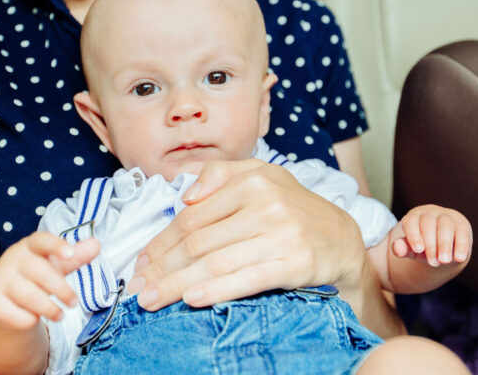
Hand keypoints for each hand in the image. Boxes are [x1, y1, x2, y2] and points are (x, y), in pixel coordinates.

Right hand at [0, 232, 99, 329]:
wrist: (6, 301)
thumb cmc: (36, 278)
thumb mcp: (56, 265)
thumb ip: (75, 256)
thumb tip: (96, 244)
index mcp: (29, 246)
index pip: (41, 240)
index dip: (56, 245)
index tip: (71, 253)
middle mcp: (12, 259)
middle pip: (38, 270)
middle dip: (61, 288)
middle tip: (74, 303)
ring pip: (27, 294)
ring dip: (48, 307)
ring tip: (60, 315)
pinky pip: (14, 313)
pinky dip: (28, 319)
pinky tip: (33, 317)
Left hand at [127, 158, 367, 310]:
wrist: (341, 237)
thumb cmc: (291, 208)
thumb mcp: (260, 177)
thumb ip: (219, 176)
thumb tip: (184, 194)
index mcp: (251, 180)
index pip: (192, 217)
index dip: (160, 243)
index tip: (139, 265)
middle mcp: (266, 204)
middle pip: (198, 242)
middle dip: (162, 269)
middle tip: (137, 290)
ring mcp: (282, 234)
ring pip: (216, 262)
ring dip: (177, 285)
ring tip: (152, 301)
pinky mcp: (294, 263)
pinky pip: (247, 279)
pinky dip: (216, 290)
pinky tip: (192, 298)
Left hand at [391, 204, 471, 267]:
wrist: (443, 250)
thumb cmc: (424, 249)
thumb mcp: (412, 251)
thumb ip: (403, 249)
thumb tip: (397, 248)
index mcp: (414, 216)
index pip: (411, 222)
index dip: (414, 235)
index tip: (418, 250)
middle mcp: (429, 212)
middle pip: (428, 224)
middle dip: (431, 244)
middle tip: (433, 262)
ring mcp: (446, 215)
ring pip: (445, 226)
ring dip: (445, 245)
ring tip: (443, 261)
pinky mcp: (461, 223)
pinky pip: (462, 231)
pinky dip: (461, 245)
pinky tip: (459, 258)